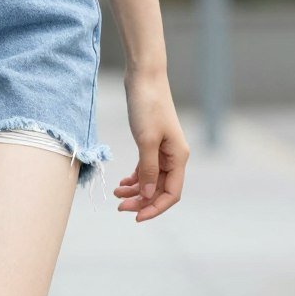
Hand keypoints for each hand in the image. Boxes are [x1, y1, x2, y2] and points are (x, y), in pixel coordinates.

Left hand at [115, 69, 189, 221]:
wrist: (144, 77)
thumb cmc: (147, 106)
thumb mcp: (146, 141)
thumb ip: (147, 170)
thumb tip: (146, 196)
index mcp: (178, 157)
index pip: (171, 194)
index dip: (155, 208)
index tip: (135, 217)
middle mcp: (174, 156)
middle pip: (160, 189)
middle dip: (141, 201)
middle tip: (119, 206)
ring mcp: (163, 149)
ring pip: (151, 180)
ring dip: (136, 190)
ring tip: (116, 194)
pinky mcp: (151, 142)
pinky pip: (146, 168)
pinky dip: (134, 177)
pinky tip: (122, 182)